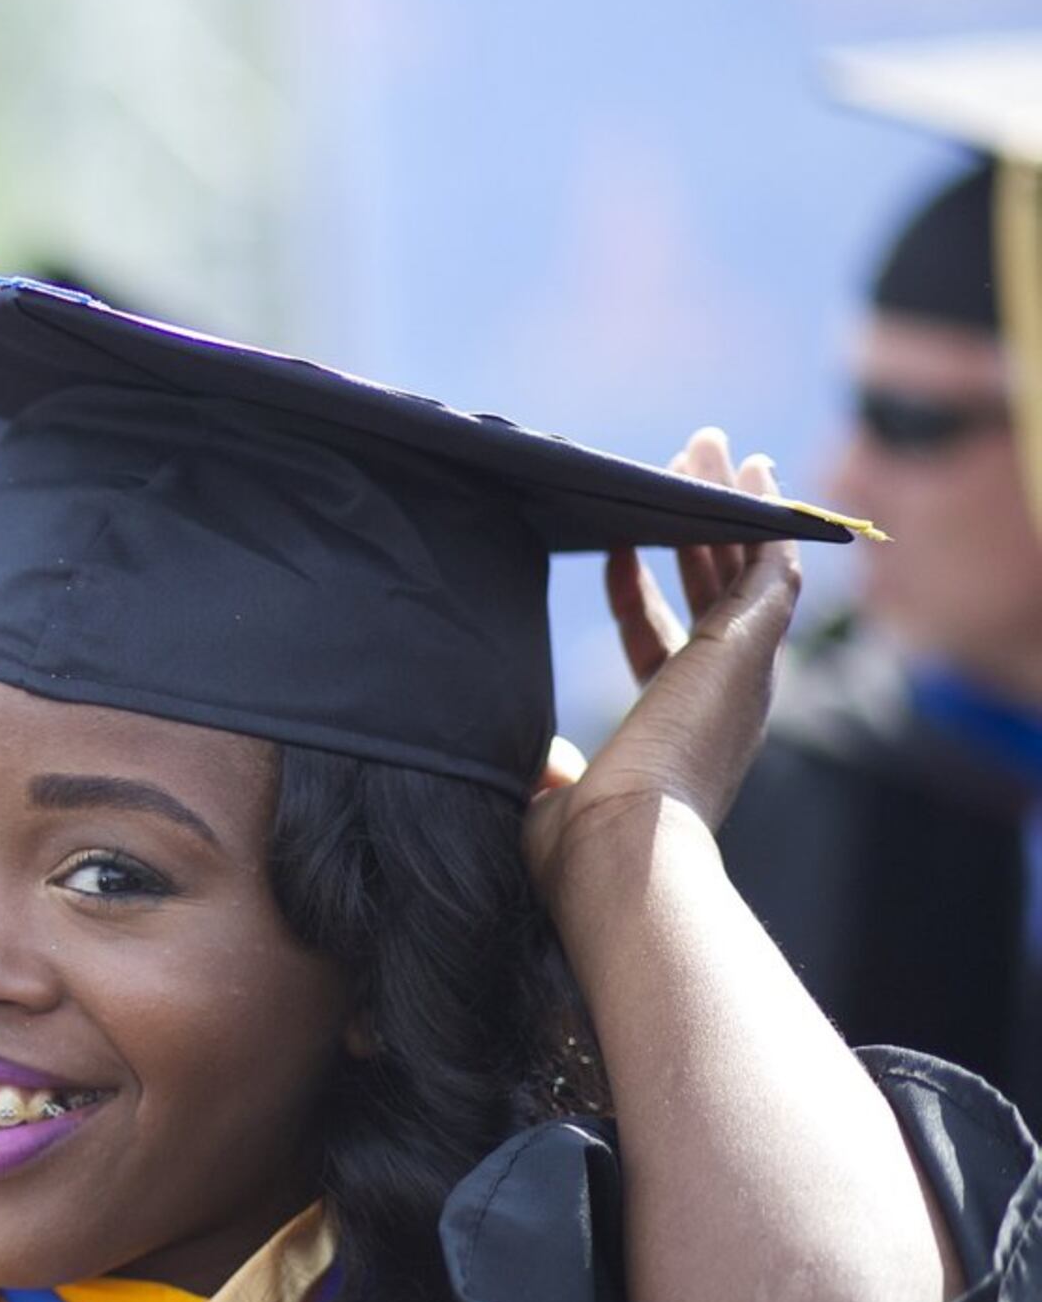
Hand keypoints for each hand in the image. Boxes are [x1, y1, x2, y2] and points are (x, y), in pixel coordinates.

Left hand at [523, 428, 800, 886]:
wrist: (619, 855)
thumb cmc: (578, 851)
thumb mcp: (550, 798)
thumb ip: (547, 771)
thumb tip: (533, 762)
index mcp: (676, 732)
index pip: (658, 641)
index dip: (636, 590)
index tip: (613, 543)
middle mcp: (720, 701)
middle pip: (716, 592)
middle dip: (703, 528)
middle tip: (693, 466)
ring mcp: (740, 676)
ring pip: (746, 569)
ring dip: (731, 505)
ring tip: (712, 446)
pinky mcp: (748, 653)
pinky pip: (769, 571)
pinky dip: (764, 523)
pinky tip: (751, 477)